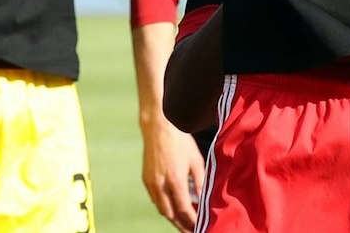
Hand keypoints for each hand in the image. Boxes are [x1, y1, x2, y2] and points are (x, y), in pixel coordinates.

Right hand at [141, 115, 205, 230]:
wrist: (159, 126)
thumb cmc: (181, 141)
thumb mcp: (196, 161)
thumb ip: (200, 183)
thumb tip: (203, 202)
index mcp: (175, 181)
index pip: (184, 211)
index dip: (192, 222)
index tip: (200, 228)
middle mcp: (160, 185)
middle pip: (171, 215)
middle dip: (182, 225)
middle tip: (192, 230)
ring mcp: (151, 183)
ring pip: (161, 209)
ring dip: (173, 217)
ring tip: (184, 222)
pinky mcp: (146, 179)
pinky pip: (155, 199)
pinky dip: (165, 206)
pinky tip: (174, 206)